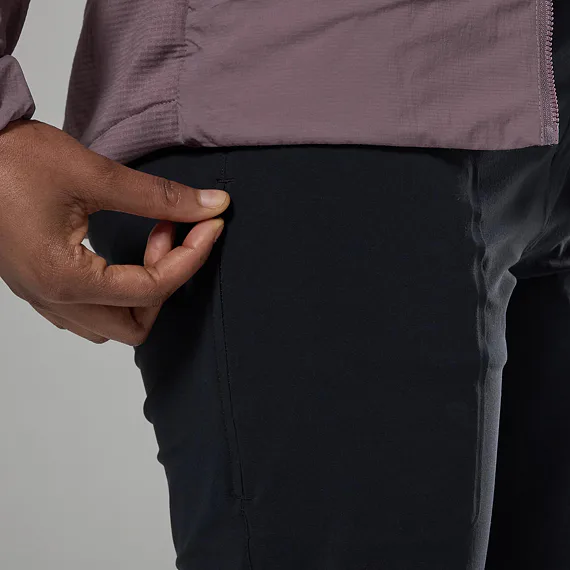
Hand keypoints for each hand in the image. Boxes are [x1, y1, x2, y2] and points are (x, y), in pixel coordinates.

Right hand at [0, 119, 229, 345]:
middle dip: (166, 282)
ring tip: (148, 240)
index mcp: (64, 279)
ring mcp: (43, 297)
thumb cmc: (12, 159)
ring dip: (143, 290)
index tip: (211, 226)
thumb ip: (159, 196)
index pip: (151, 289)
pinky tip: (123, 255)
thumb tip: (212, 205)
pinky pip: (90, 312)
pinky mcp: (39, 285)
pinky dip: (119, 291)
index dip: (192, 257)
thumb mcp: (94, 174)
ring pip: (113, 325)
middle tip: (171, 236)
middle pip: (135, 325)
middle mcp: (53, 299)